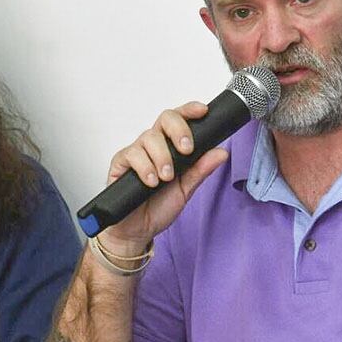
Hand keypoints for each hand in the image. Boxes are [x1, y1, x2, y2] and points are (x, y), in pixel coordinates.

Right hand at [101, 101, 228, 253]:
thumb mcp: (186, 190)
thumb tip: (221, 152)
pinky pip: (132, 154)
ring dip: (162, 157)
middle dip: (178, 131)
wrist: (137, 230)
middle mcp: (153, 145)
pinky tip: (151, 181)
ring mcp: (136, 152)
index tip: (202, 111)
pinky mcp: (120, 163)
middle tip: (186, 150)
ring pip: (149, 138)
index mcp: (171, 146)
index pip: (179, 120)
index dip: (190, 111)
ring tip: (166, 178)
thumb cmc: (158, 208)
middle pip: (164, 119)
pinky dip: (145, 167)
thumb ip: (201, 170)